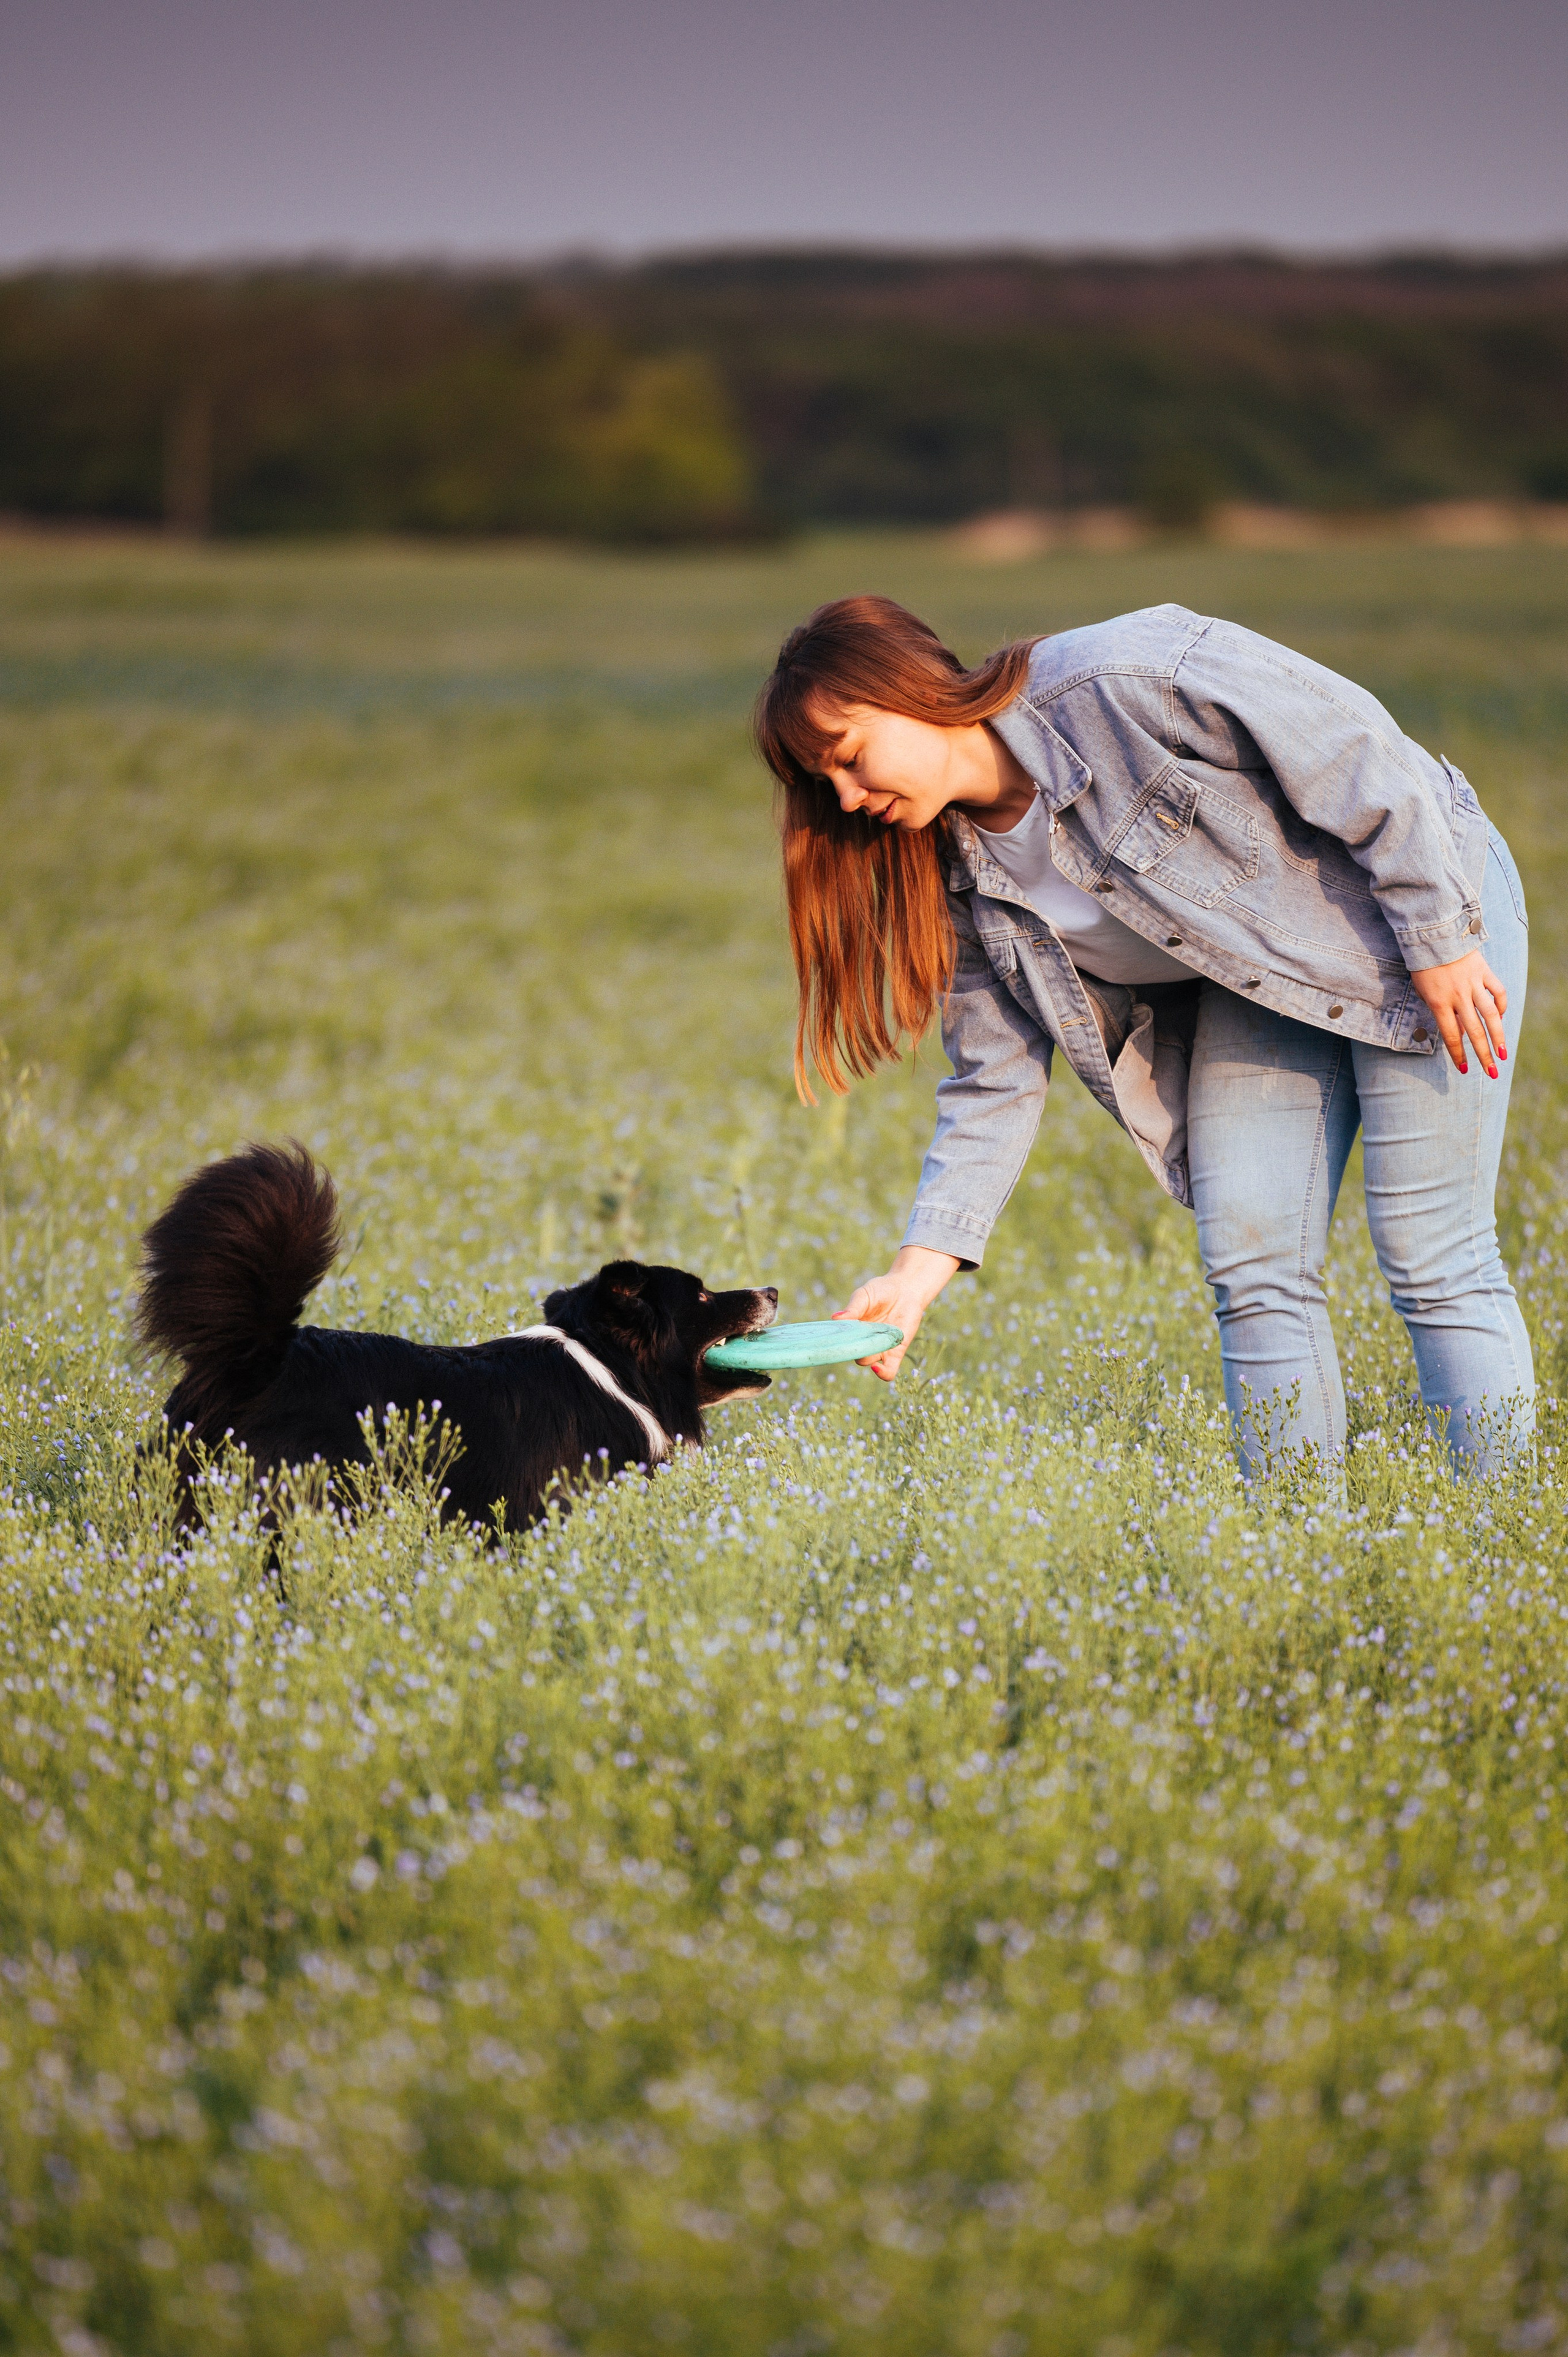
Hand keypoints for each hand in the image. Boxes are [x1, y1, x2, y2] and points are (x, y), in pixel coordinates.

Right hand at [834, 1246, 960, 1381]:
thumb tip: (835, 1318)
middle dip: (853, 1348)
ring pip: (867, 1362)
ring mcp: (880, 1347)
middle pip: (852, 1353)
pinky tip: (876, 1367)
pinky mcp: (896, 1352)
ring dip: (866, 1355)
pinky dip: (882, 1373)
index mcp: (852, 1328)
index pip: (840, 1342)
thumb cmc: (882, 1290)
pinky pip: (888, 1371)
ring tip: (870, 1340)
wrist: (907, 1288)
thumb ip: (853, 1308)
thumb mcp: (864, 1296)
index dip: (835, 1345)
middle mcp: (864, 1340)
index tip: (830, 1342)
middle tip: (855, 1336)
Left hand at [1410, 948, 1507, 1077]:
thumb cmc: (1423, 965)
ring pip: (1491, 1015)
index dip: (1458, 1054)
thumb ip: (1438, 1009)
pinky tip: (1501, 1018)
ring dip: (1498, 1036)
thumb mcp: (1422, 990)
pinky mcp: (1484, 971)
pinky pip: (1497, 992)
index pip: (1452, 1036)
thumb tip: (1455, 1028)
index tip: (1465, 1069)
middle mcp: (1458, 996)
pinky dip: (1501, 1006)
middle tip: (1491, 1072)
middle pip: (1474, 1031)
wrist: (1433, 934)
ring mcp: (1473, 984)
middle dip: (1483, 1054)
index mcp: (1439, 1002)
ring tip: (1503, 1054)